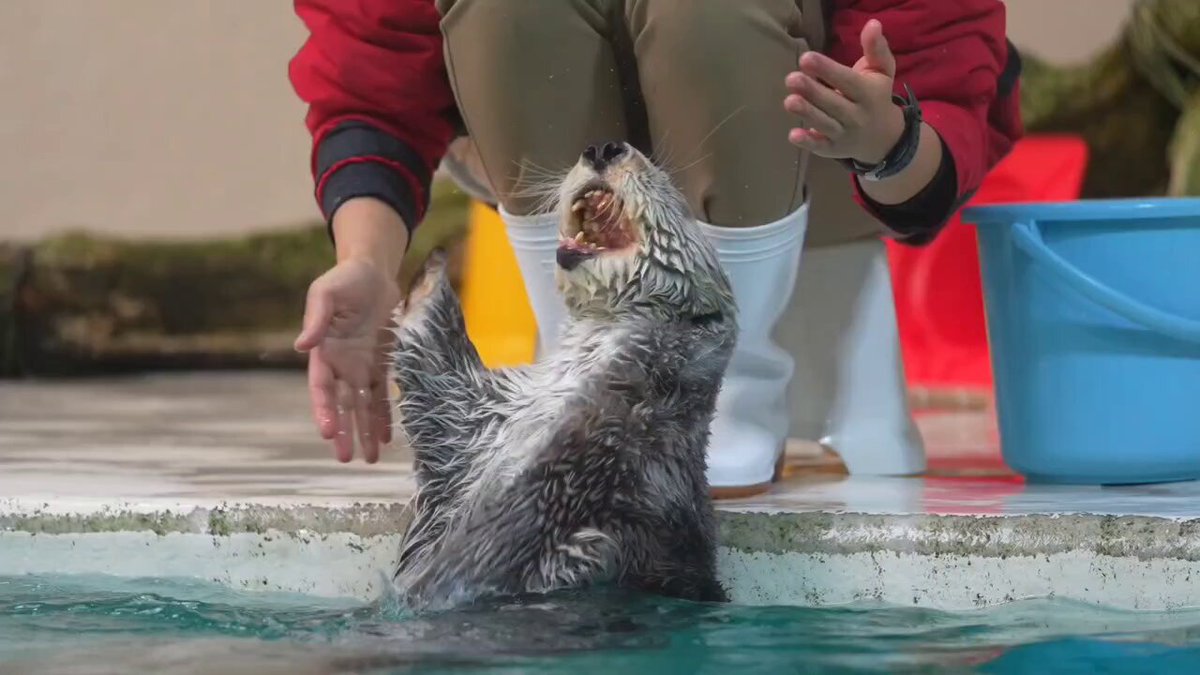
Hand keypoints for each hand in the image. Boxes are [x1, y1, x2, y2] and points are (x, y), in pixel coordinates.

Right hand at [294, 255, 400, 463]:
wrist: (373, 271)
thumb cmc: (346, 279)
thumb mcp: (326, 292)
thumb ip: (316, 318)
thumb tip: (301, 346)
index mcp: (324, 351)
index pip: (321, 387)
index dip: (323, 410)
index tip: (328, 432)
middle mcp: (341, 364)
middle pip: (341, 404)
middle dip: (344, 431)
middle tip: (346, 458)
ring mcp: (361, 366)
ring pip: (362, 405)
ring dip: (365, 430)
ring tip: (369, 458)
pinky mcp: (382, 363)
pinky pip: (383, 394)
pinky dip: (384, 416)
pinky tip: (387, 438)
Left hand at [784, 19, 905, 163]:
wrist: (884, 137)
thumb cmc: (876, 96)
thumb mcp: (882, 71)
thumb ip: (876, 49)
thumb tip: (872, 24)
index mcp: (868, 93)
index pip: (847, 81)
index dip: (827, 70)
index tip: (806, 58)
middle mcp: (857, 115)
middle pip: (834, 103)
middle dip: (813, 91)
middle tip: (791, 78)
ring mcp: (845, 134)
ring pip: (825, 124)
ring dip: (808, 113)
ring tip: (789, 101)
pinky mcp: (833, 149)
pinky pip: (821, 147)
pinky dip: (808, 143)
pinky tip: (793, 135)